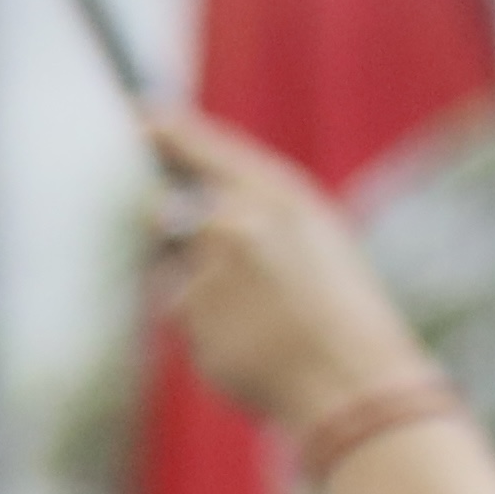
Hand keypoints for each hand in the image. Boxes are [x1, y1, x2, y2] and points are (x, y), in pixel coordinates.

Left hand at [144, 108, 436, 443]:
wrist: (350, 377)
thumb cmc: (338, 315)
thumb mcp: (314, 243)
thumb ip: (254, 218)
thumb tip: (175, 210)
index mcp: (284, 196)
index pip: (214, 153)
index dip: (176, 134)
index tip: (144, 116)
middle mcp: (239, 219)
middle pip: (170, 212)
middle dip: (168, 230)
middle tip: (200, 257)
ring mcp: (208, 264)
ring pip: (172, 270)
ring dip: (195, 289)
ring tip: (255, 316)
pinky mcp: (189, 309)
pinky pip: (180, 311)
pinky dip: (202, 326)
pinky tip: (243, 340)